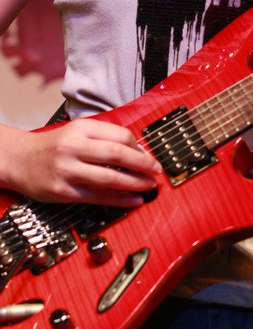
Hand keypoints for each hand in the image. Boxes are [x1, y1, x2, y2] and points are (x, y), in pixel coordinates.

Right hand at [7, 119, 161, 205]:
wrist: (19, 159)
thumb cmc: (53, 146)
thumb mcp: (76, 132)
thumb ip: (104, 138)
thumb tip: (138, 151)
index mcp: (81, 128)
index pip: (120, 135)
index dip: (139, 147)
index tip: (148, 155)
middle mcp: (74, 147)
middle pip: (118, 155)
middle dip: (143, 164)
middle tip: (157, 170)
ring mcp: (68, 170)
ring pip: (110, 178)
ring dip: (135, 183)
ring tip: (150, 186)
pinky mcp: (63, 191)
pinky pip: (98, 197)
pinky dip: (120, 200)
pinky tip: (134, 200)